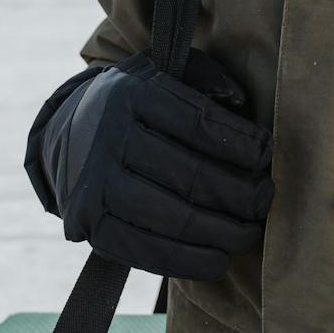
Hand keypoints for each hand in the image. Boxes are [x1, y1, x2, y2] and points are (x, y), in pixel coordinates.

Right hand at [25, 46, 273, 279]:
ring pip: (175, 219)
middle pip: (192, 176)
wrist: (67, 132)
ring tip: (250, 231)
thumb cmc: (139, 103)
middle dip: (241, 194)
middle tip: (264, 199)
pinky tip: (220, 258)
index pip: (198, 123)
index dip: (241, 144)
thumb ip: (206, 78)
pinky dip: (191, 261)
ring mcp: (94, 186)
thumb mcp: (165, 71)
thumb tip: (239, 102)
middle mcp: (108, 138)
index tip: (266, 155)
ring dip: (224, 232)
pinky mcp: (89, 225)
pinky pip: (148, 253)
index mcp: (132, 94)